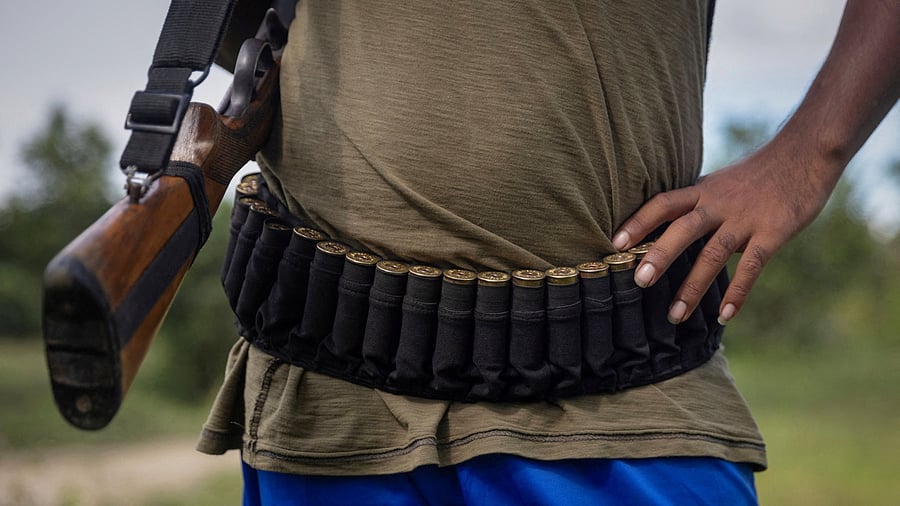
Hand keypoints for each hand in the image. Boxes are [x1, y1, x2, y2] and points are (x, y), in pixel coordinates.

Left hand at [611, 143, 839, 324]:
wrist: (806, 154)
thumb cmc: (756, 174)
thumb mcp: (718, 182)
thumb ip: (693, 204)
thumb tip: (662, 227)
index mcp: (702, 190)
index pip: (663, 203)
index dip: (638, 222)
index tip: (615, 244)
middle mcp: (718, 204)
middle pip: (683, 229)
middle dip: (659, 255)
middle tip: (638, 281)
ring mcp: (745, 219)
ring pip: (713, 254)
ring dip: (692, 287)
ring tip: (674, 316)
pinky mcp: (773, 233)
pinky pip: (751, 267)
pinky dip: (737, 293)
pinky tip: (724, 316)